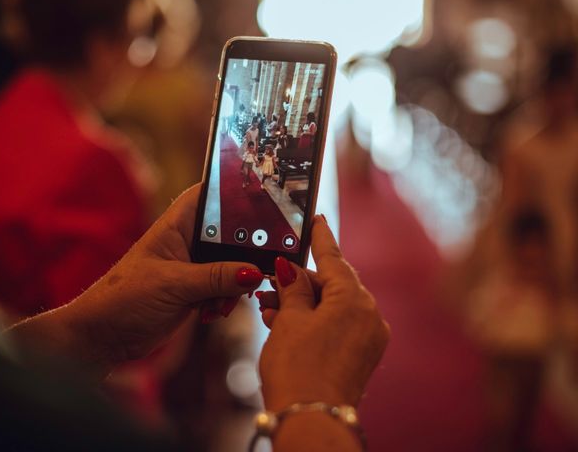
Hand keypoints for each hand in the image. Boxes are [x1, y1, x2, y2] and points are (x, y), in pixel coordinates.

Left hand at [11, 184, 262, 371]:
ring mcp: (193, 268)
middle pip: (229, 233)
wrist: (103, 338)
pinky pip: (224, 288)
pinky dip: (226, 300)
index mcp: (176, 226)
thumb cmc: (124, 299)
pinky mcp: (195, 292)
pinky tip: (214, 312)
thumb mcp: (174, 285)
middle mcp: (187, 243)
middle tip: (258, 265)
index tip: (264, 198)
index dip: (233, 193)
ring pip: (232, 265)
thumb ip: (216, 277)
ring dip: (236, 282)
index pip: (209, 196)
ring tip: (224, 300)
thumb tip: (254, 272)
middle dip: (245, 250)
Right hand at [259, 217, 388, 410]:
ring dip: (302, 304)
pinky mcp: (362, 355)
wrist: (311, 420)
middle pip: (332, 284)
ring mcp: (368, 337)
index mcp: (355, 299)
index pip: (333, 258)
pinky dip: (314, 321)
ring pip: (332, 306)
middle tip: (270, 283)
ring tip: (269, 309)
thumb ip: (293, 289)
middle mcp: (369, 315)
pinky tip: (285, 324)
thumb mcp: (289, 320)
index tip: (316, 219)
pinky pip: (337, 325)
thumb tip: (289, 270)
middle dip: (299, 283)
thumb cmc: (298, 369)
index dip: (320, 238)